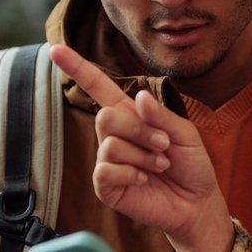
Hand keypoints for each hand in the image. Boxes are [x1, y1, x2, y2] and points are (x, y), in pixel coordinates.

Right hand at [48, 44, 233, 251]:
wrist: (196, 203)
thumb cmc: (191, 165)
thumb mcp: (184, 133)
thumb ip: (160, 115)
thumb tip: (139, 96)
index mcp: (130, 115)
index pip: (97, 87)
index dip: (76, 68)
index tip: (54, 48)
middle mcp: (113, 135)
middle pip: (106, 116)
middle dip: (140, 131)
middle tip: (163, 146)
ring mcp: (107, 161)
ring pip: (110, 145)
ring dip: (142, 155)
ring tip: (159, 166)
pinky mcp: (106, 187)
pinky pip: (106, 171)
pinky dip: (130, 174)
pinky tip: (143, 180)